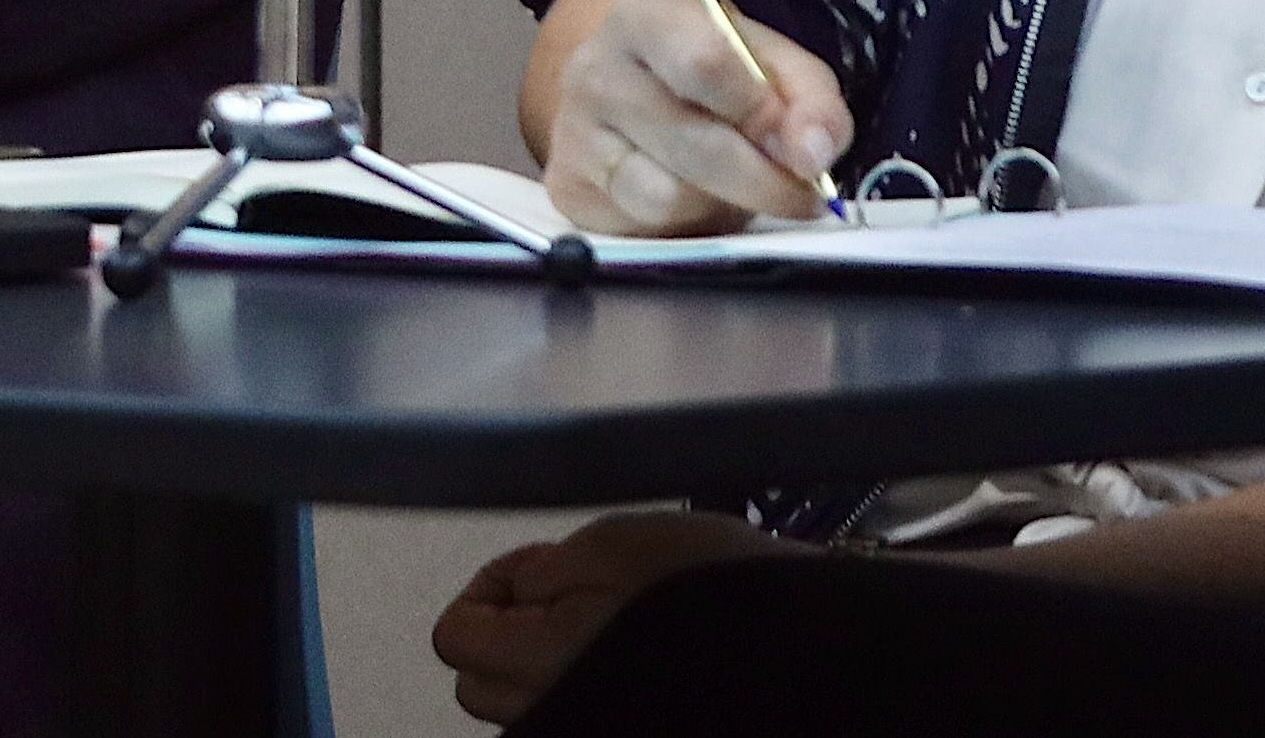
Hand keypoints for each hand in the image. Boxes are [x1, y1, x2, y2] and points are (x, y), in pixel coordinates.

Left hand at [432, 510, 790, 723]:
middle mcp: (557, 716)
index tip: (544, 566)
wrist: (810, 646)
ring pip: (529, 704)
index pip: (454, 638)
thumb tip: (513, 593)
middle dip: (510, 631)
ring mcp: (595, 729)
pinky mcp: (631, 726)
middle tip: (575, 591)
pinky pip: (579, 711)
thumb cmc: (708, 587)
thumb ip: (537, 573)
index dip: (489, 589)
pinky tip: (639, 653)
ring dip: (548, 659)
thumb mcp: (612, 544)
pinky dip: (589, 684)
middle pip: (479, 682)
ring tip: (615, 621)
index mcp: (538, 666)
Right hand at [528, 0, 850, 230]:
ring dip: (724, 203)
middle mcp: (595, 69)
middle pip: (694, 142)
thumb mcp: (770, 63)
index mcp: (643, 17)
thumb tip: (814, 153)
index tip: (805, 149)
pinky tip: (697, 201)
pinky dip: (688, 224)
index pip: (704, 62)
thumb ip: (809, 100)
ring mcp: (574, 133)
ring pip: (670, 196)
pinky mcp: (570, 190)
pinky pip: (646, 227)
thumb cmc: (710, 73)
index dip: (764, 114)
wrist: (636, 88)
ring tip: (737, 187)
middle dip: (765, 180)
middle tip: (802, 193)